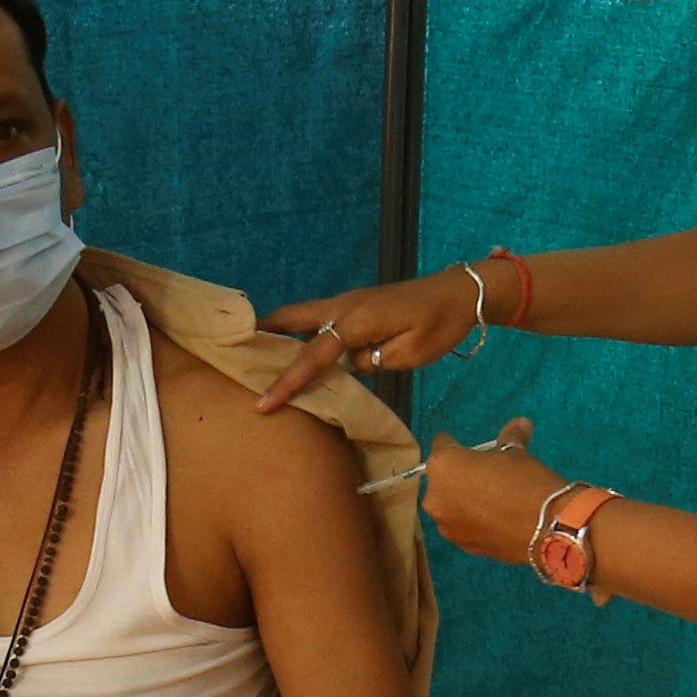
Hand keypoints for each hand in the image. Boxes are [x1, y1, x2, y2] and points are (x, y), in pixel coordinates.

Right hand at [258, 268, 483, 411]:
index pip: (312, 354)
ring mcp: (348, 301)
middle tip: (234, 355)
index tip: (263, 403)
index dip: (287, 381)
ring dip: (278, 331)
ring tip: (254, 356)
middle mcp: (344, 305)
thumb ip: (372, 362)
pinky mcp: (356, 304)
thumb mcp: (409, 354)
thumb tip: (345, 368)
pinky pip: (318, 318)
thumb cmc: (440, 325)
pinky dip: (300, 332)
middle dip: (262, 334)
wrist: (462, 293)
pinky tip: (295, 350)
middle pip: (291, 317)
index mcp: (357, 320)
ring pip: (302, 315)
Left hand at [421, 417, 565, 566]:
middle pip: (442, 478)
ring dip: (463, 500)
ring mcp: (445, 525)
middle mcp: (435, 496)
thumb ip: (510, 438)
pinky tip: (495, 518)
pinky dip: (473, 520)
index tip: (469, 450)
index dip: (456, 445)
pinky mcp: (461, 545)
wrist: (546, 528)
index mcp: (443, 465)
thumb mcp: (516, 454)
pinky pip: (462, 525)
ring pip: (450, 504)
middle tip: (485, 475)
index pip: (442, 446)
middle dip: (458, 475)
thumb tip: (521, 422)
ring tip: (491, 499)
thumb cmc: (526, 481)